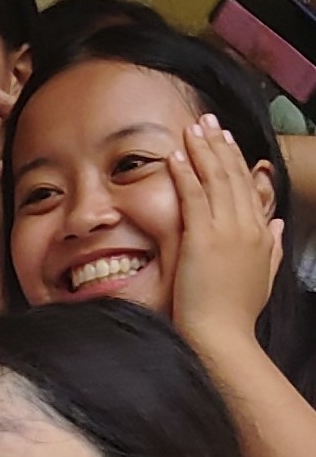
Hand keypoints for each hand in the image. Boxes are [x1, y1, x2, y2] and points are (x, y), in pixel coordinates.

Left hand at [169, 113, 284, 352]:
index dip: (236, 161)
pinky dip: (185, 173)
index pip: (249, 188)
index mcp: (262, 234)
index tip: (225, 141)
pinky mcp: (202, 238)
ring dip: (202, 150)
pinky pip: (194, 197)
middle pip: (234, 176)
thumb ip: (273, 248)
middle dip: (219, 146)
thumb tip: (280, 225)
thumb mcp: (263, 275)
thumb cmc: (235, 312)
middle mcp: (248, 226)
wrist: (222, 335)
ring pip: (216, 180)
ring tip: (191, 128)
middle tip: (207, 121)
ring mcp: (226, 231)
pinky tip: (175, 155)